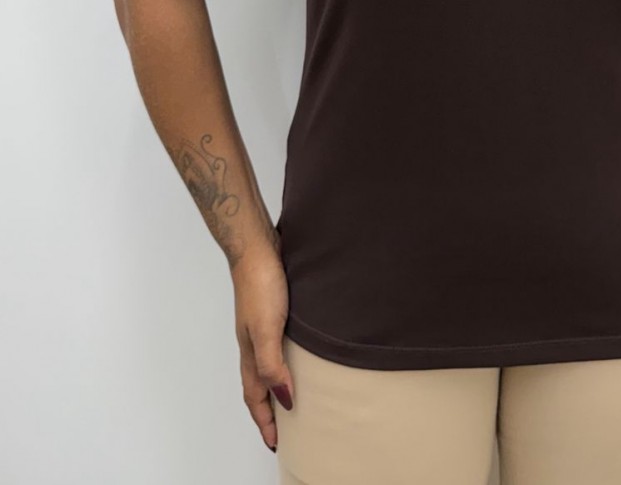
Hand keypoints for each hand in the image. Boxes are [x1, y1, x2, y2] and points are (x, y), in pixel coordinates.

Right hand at [231, 243, 294, 453]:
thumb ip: (272, 364)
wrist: (256, 245)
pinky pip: (278, 343)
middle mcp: (254, 341)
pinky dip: (286, 357)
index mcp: (250, 351)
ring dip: (277, 383)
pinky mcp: (274, 308)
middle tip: (284, 428)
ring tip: (293, 396)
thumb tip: (284, 399)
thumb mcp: (267, 329)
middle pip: (259, 384)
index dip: (265, 421)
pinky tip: (300, 351)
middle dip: (268, 408)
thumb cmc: (260, 284)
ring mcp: (262, 324)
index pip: (255, 396)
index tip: (275, 443)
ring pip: (268, 363)